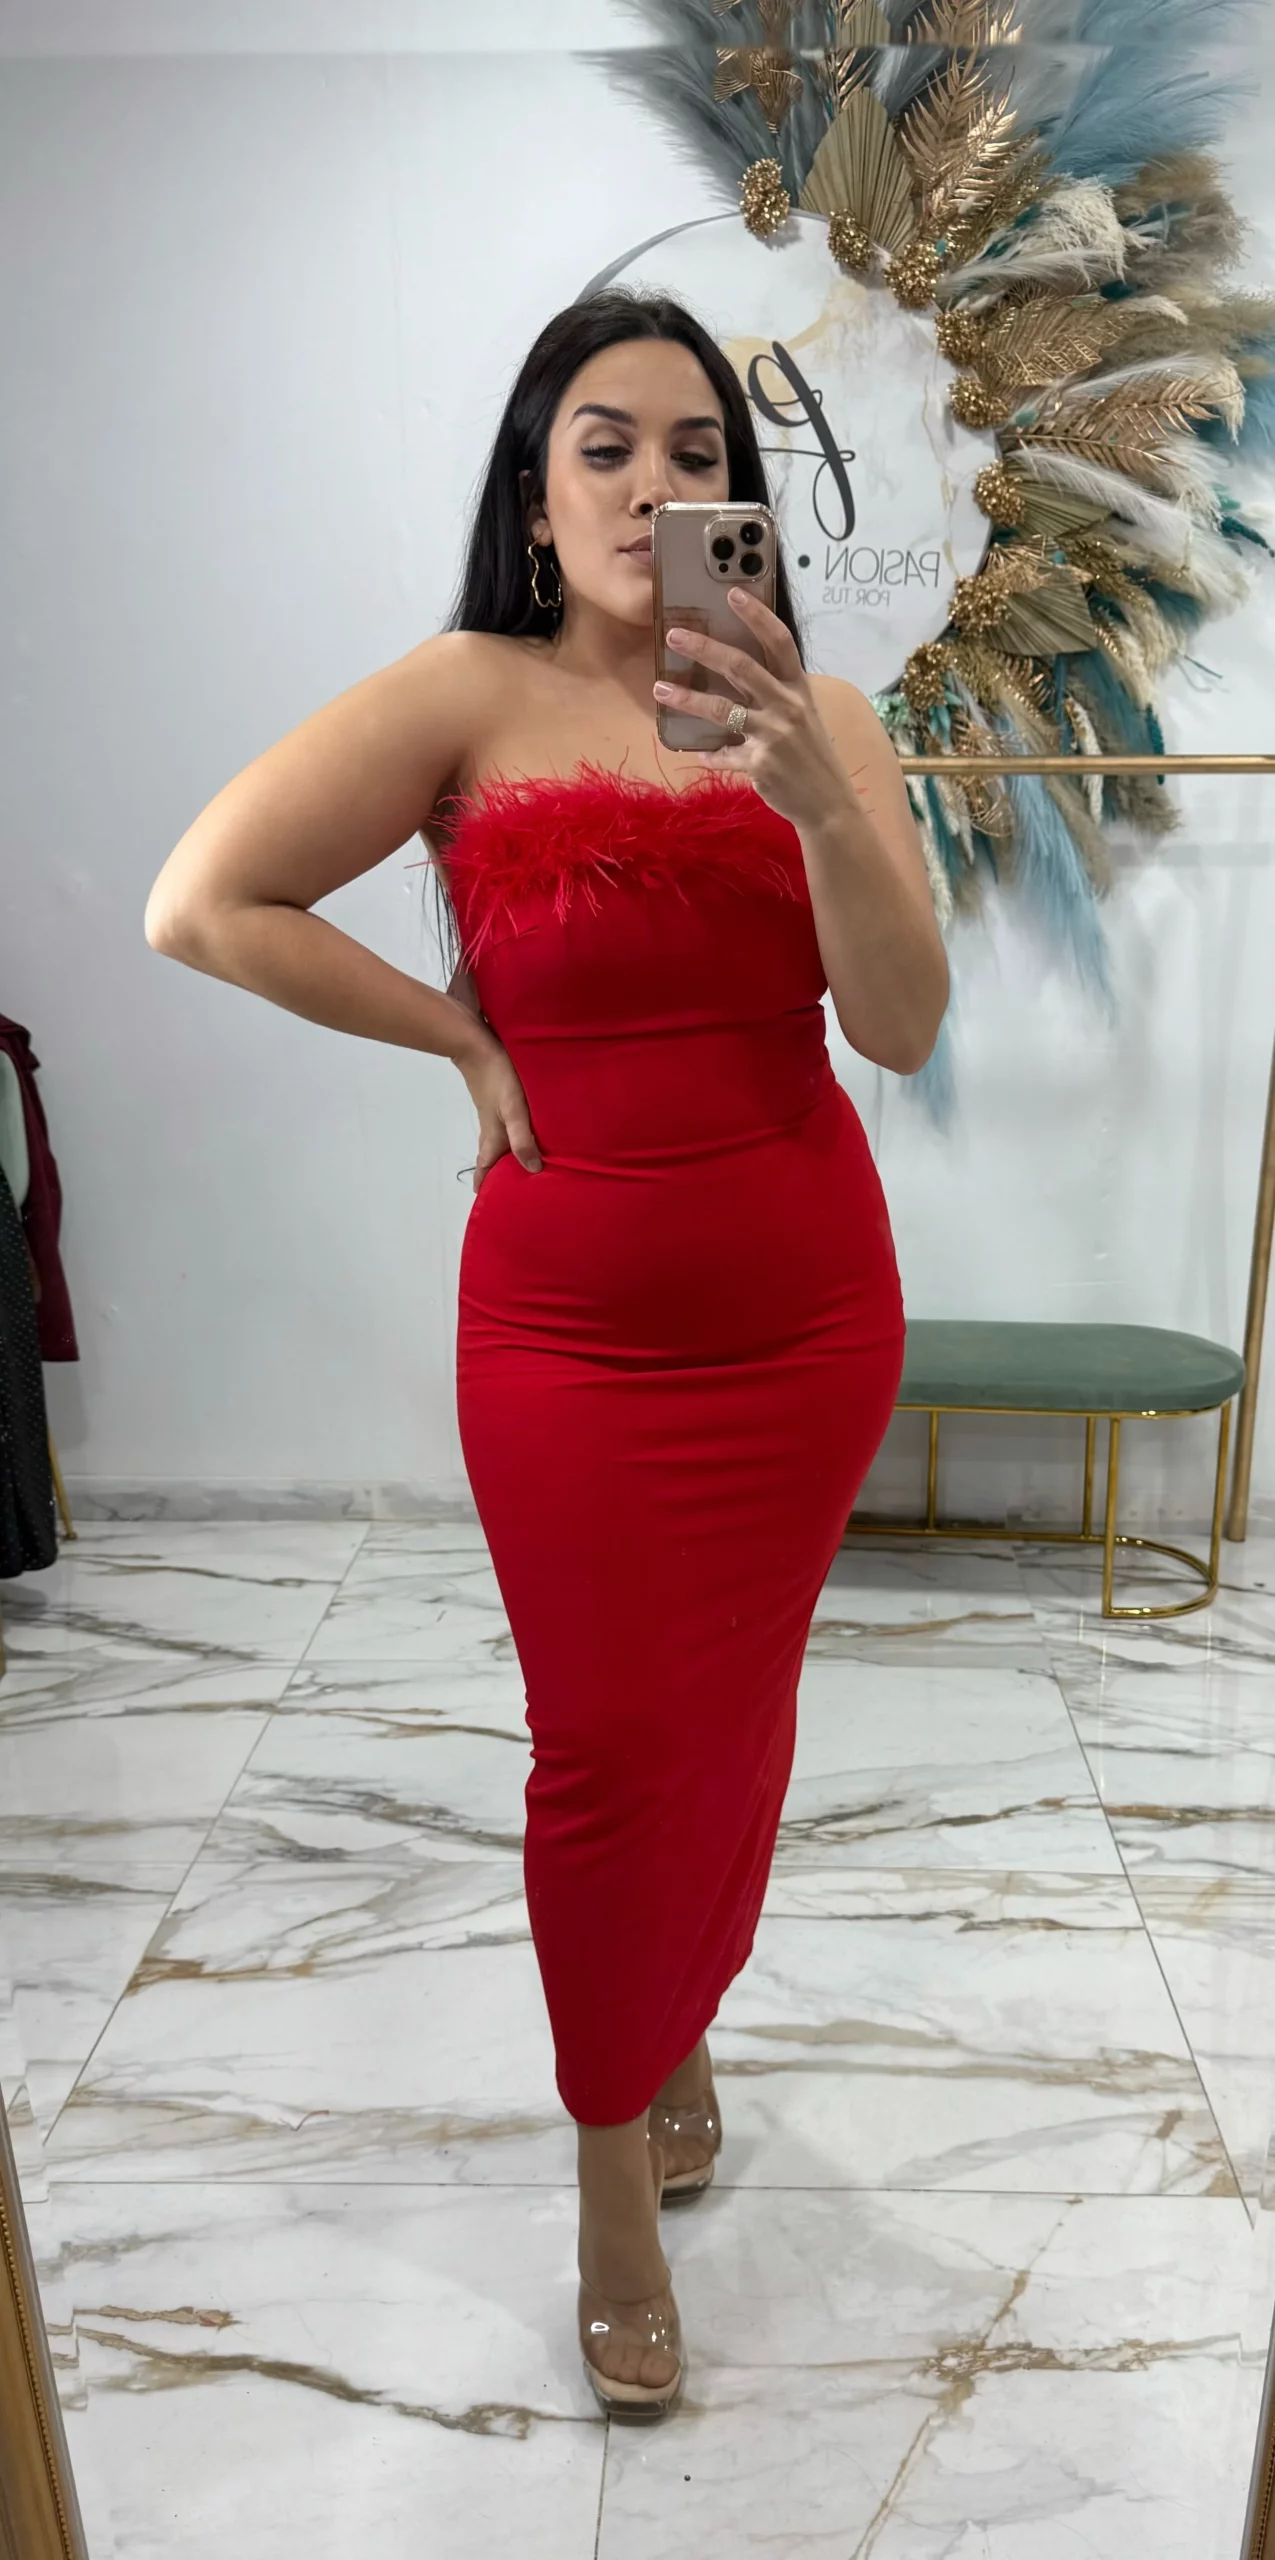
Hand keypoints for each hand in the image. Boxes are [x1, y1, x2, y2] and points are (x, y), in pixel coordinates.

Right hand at [454, 1026, 542, 1189]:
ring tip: (522, 1164)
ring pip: (498, 1141)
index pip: (485, 1167)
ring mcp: (493, 1113)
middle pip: (491, 1157)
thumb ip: (522, 1138)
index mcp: (493, 1136)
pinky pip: (504, 1125)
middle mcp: (491, 1128)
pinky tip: (524, 1131)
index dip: (485, 1185)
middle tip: (510, 1188)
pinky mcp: (498, 1100)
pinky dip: (512, 1136)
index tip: (490, 1203)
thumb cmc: (497, 1079)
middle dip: (497, 1174)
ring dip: (506, 1155)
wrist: (477, 1046)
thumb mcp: (513, 1110)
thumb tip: (533, 1169)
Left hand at [653, 586, 855, 834]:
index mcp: (799, 689)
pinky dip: (710, 754)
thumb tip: (737, 673)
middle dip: (705, 648)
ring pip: (722, 710)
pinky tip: (699, 754)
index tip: (733, 593)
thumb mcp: (803, 717)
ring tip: (660, 687)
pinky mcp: (760, 765)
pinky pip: (724, 755)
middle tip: (674, 635)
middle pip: (742, 667)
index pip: (780, 642)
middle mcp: (787, 706)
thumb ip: (775, 694)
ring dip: (687, 698)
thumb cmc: (811, 756)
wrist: (828, 803)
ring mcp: (774, 736)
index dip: (757, 616)